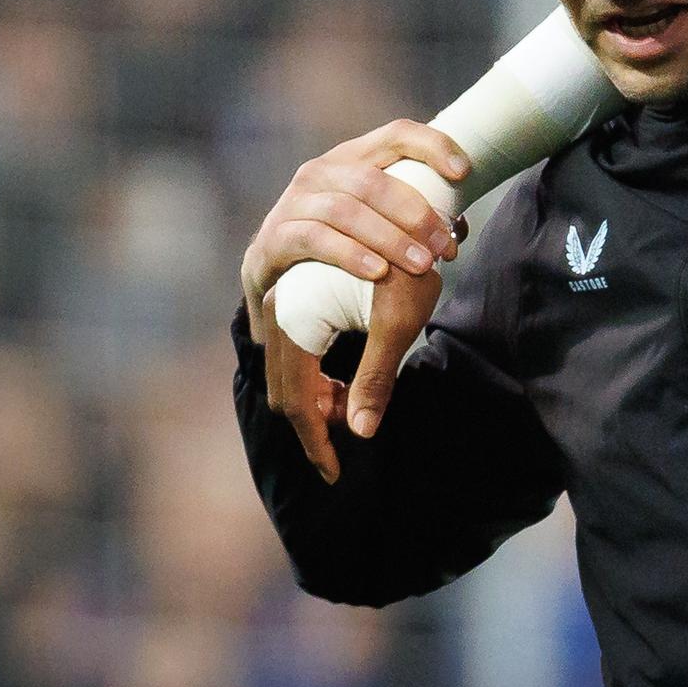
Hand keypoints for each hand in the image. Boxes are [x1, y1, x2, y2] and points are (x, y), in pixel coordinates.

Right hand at [240, 120, 470, 315]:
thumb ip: (415, 220)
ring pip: (347, 210)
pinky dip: (351, 254)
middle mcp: (321, 171)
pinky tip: (378, 272)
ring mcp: (295, 201)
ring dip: (391, 239)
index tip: (464, 173)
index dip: (433, 146)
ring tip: (422, 266)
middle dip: (416, 215)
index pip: (397, 134)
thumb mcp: (378, 224)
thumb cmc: (344, 245)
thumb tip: (460, 228)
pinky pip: (315, 238)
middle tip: (444, 248)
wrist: (281, 284)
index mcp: (354, 158)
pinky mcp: (275, 235)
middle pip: (374, 180)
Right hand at [257, 264, 445, 480]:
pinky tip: (349, 380)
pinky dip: (319, 376)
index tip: (334, 473)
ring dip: (320, 398)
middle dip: (318, 421)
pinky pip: (296, 353)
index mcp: (295, 319)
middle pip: (287, 390)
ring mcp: (283, 304)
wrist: (405, 213)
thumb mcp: (397, 324)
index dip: (315, 442)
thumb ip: (375, 378)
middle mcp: (279, 311)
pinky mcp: (294, 299)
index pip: (296, 401)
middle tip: (354, 433)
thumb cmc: (408, 264)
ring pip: (290, 373)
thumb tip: (361, 431)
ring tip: (355, 403)